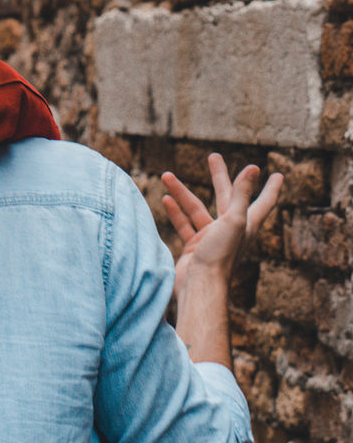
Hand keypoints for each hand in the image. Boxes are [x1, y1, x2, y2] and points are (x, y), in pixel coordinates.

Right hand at [161, 154, 282, 297]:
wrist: (200, 285)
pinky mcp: (194, 246)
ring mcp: (211, 238)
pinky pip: (184, 224)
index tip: (278, 175)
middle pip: (226, 196)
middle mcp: (231, 229)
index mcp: (247, 224)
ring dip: (181, 192)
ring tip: (166, 175)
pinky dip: (175, 212)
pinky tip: (165, 199)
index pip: (263, 201)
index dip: (270, 188)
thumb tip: (253, 168)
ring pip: (196, 208)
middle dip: (219, 176)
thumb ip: (242, 194)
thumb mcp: (234, 220)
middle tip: (213, 157)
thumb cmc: (221, 255)